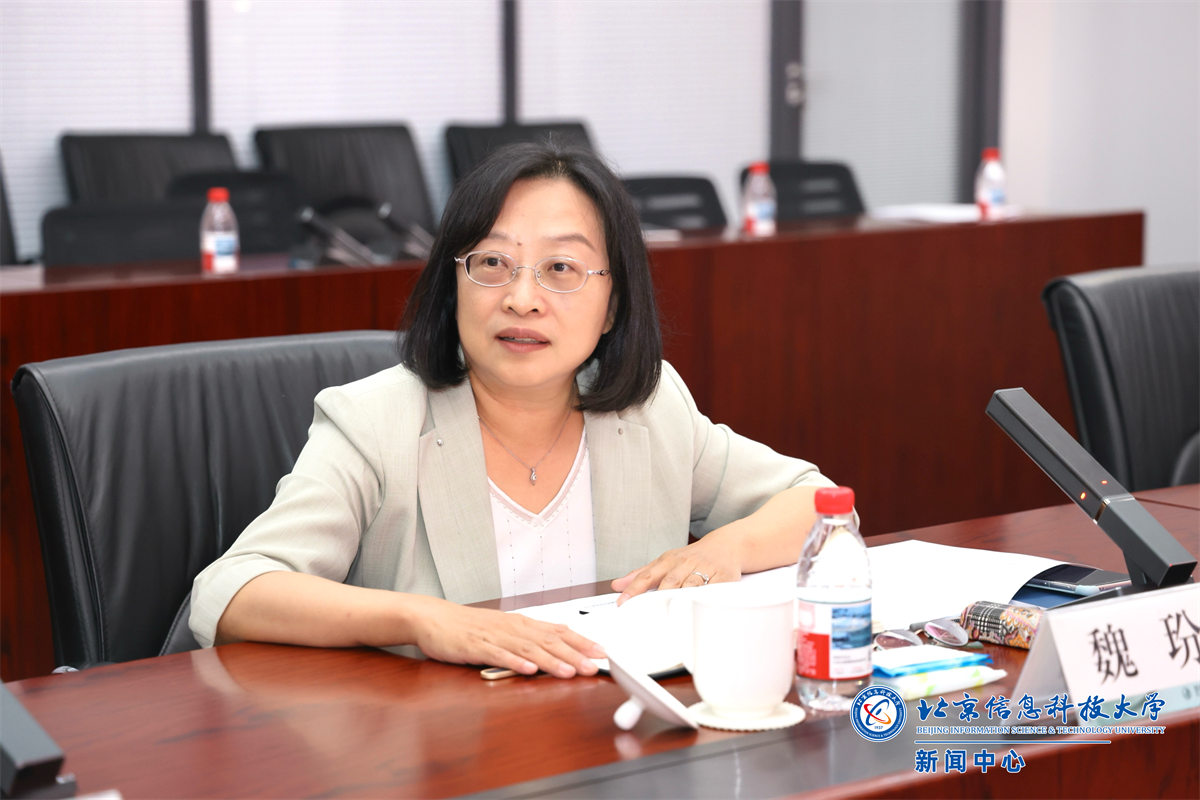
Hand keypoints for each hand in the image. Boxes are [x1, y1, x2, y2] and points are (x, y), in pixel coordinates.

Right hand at [410, 596, 605, 677]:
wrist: (433, 618)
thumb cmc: (468, 626)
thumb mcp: (503, 629)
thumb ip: (529, 638)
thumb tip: (558, 644)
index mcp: (521, 624)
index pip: (558, 631)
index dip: (581, 641)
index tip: (601, 652)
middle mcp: (512, 627)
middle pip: (548, 640)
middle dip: (574, 654)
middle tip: (594, 665)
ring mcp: (494, 636)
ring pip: (528, 648)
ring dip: (551, 661)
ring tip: (569, 671)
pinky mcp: (476, 646)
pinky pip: (498, 655)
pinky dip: (515, 662)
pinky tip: (528, 670)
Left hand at [611, 527, 743, 604]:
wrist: (726, 546)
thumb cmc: (692, 557)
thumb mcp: (665, 561)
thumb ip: (642, 574)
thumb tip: (618, 585)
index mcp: (669, 561)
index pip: (648, 576)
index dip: (634, 589)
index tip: (623, 602)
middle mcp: (685, 564)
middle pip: (669, 582)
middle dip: (657, 598)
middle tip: (644, 615)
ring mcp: (705, 570)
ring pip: (690, 587)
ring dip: (679, 600)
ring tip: (668, 617)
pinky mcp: (723, 578)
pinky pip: (713, 590)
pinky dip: (705, 600)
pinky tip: (697, 609)